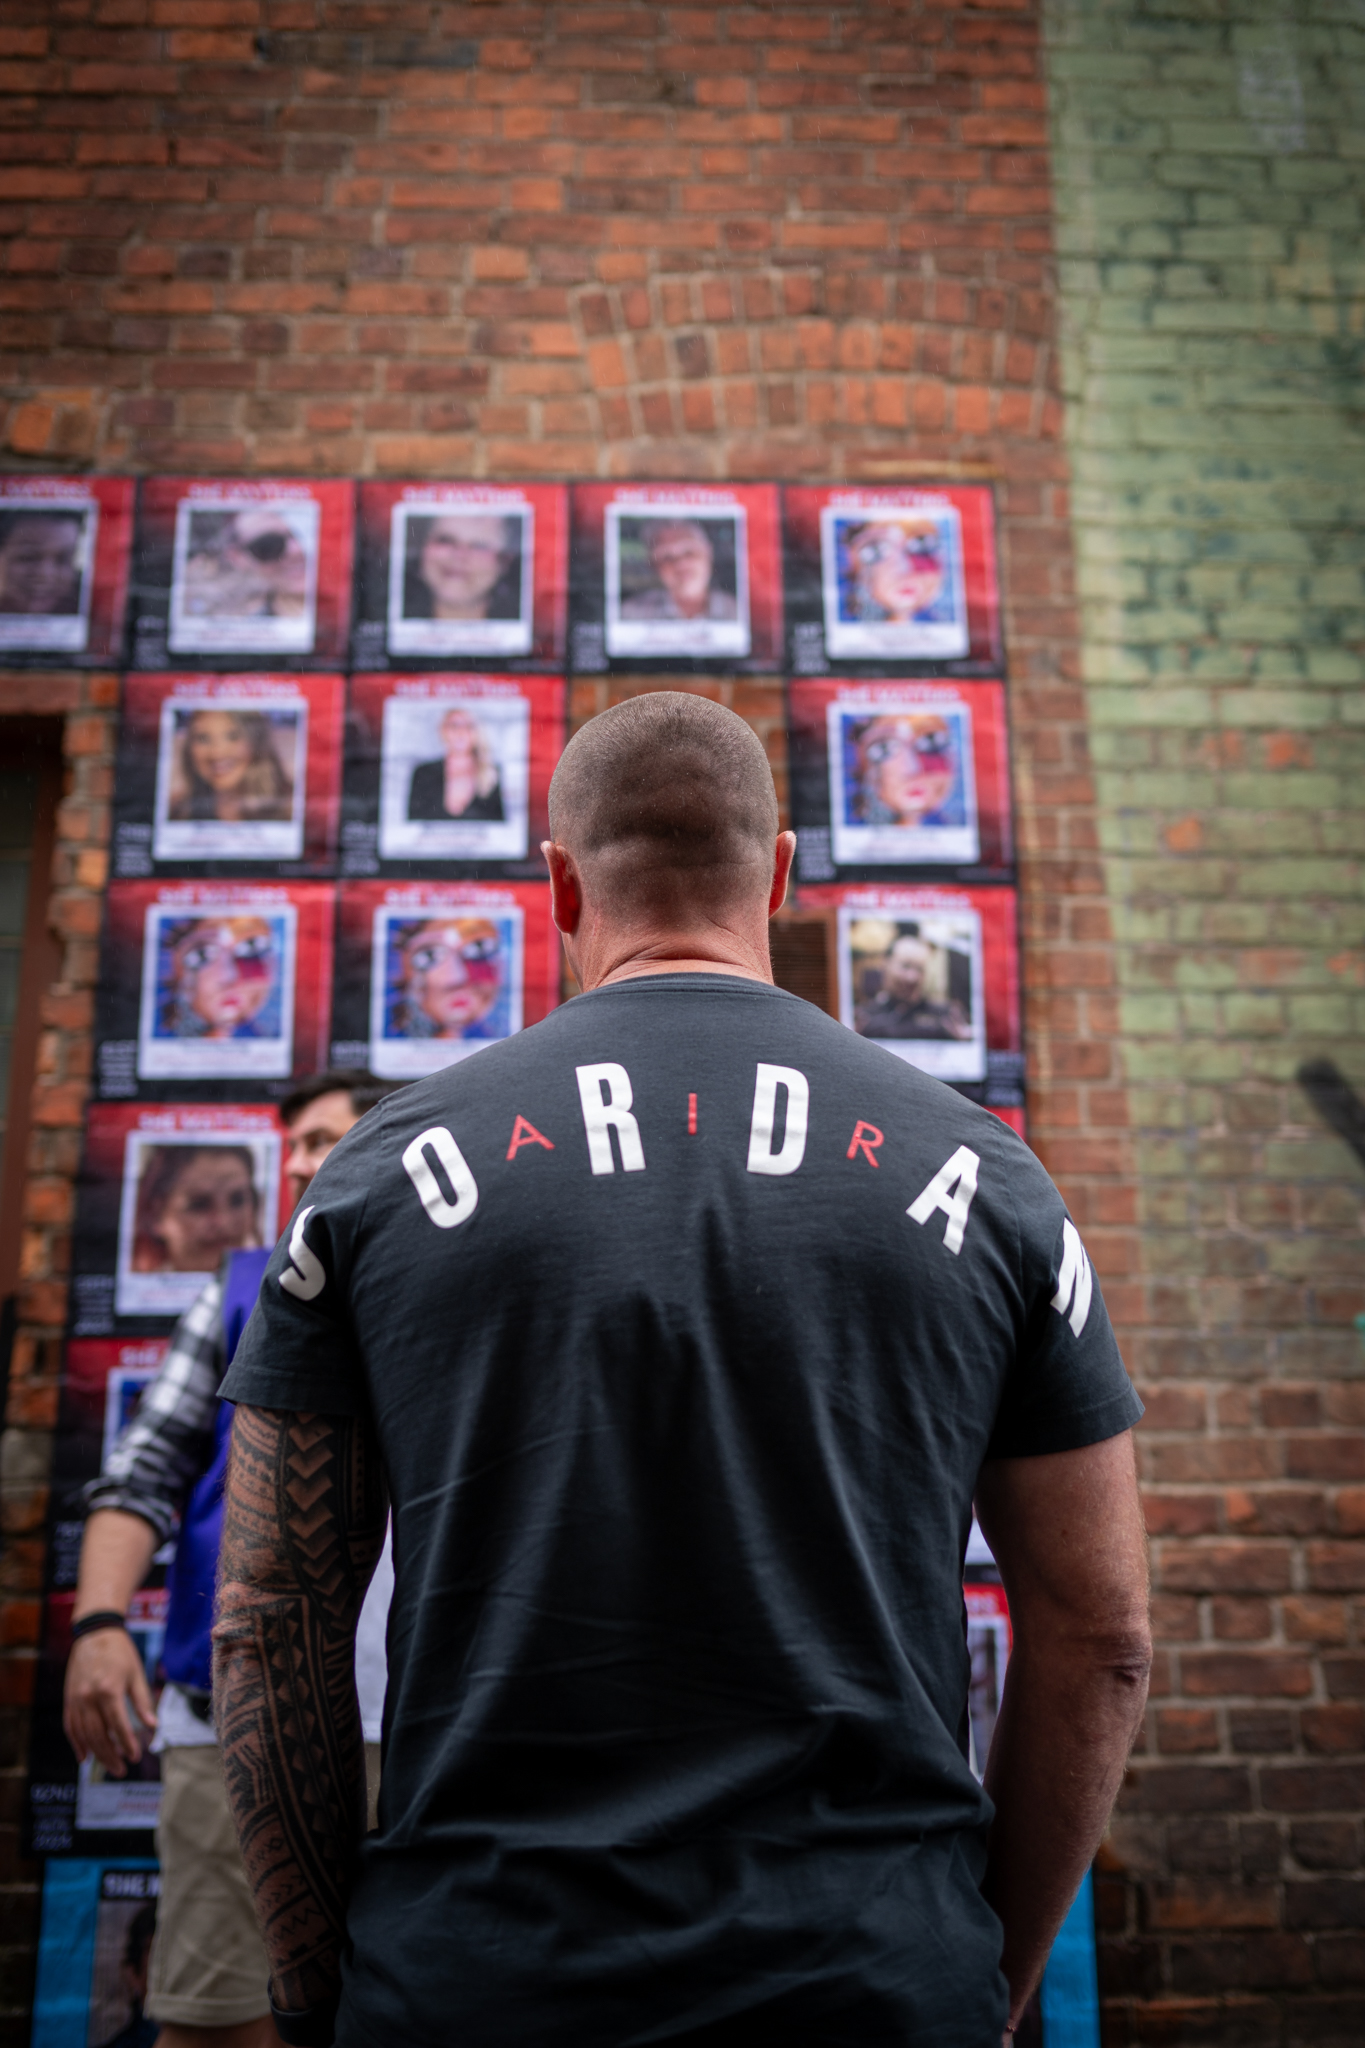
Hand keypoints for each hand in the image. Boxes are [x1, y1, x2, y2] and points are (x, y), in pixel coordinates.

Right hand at [63, 1626, 157, 1776]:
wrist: (95, 1632)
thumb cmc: (120, 1652)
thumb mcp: (136, 1674)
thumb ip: (143, 1702)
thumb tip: (153, 1727)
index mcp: (109, 1691)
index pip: (118, 1727)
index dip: (128, 1744)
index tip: (136, 1757)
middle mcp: (89, 1698)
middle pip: (99, 1736)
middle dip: (111, 1756)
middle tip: (122, 1770)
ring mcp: (75, 1700)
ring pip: (84, 1735)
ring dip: (96, 1753)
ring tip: (109, 1765)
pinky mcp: (68, 1699)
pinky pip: (70, 1727)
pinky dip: (76, 1743)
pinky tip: (84, 1757)